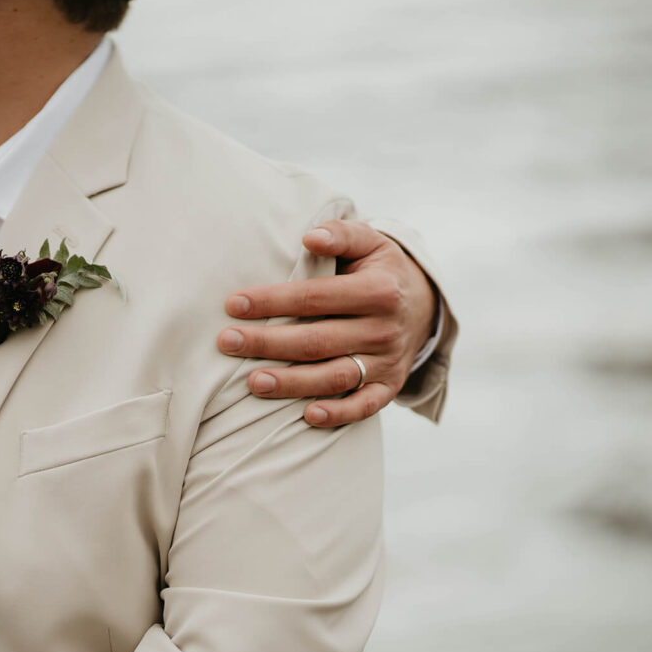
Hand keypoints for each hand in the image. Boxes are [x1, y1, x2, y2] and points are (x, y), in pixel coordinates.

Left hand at [217, 219, 436, 426]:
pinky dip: (340, 415)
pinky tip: (308, 416)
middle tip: (227, 342)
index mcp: (377, 290)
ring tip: (253, 383)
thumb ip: (341, 234)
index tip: (233, 304)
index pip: (314, 298)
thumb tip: (310, 237)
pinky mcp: (389, 386)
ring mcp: (387, 361)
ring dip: (293, 383)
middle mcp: (383, 329)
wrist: (424, 305)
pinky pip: (365, 406)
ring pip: (335, 377)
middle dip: (268, 343)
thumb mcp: (370, 242)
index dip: (272, 301)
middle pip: (317, 340)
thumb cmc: (379, 270)